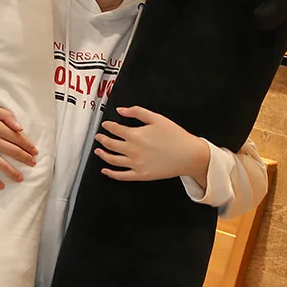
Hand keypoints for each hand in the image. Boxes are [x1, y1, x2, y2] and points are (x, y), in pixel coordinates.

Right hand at [0, 103, 36, 189]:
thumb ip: (6, 115)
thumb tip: (21, 128)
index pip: (17, 138)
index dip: (28, 145)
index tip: (35, 152)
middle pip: (12, 152)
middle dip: (25, 159)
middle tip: (33, 164)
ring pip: (1, 164)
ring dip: (13, 173)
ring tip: (21, 178)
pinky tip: (0, 185)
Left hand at [94, 106, 209, 184]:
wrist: (189, 155)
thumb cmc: (175, 136)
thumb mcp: (157, 118)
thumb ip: (137, 112)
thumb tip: (121, 110)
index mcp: (135, 135)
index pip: (115, 129)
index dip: (108, 126)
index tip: (105, 124)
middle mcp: (132, 150)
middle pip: (110, 144)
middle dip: (102, 139)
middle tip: (98, 136)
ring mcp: (136, 164)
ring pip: (113, 160)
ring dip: (103, 155)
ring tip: (98, 151)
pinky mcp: (141, 175)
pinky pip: (121, 176)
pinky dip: (111, 174)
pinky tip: (105, 171)